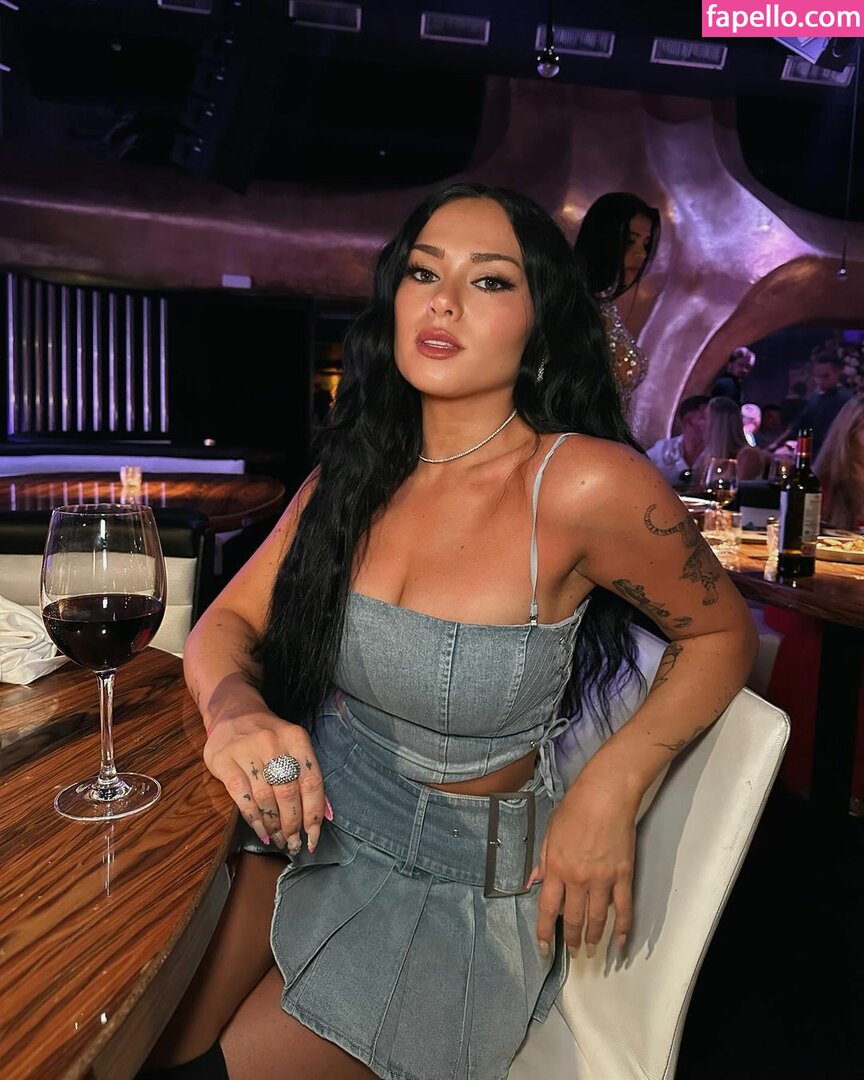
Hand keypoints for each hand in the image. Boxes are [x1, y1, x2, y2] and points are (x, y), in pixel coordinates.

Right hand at [203, 710, 327, 854]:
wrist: (233, 712)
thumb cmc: (269, 736)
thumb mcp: (294, 746)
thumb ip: (309, 776)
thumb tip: (326, 814)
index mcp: (296, 739)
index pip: (311, 782)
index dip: (314, 813)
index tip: (313, 836)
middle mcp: (273, 743)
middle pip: (288, 793)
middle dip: (293, 823)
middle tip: (293, 842)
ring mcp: (247, 751)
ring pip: (266, 798)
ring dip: (274, 825)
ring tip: (279, 839)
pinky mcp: (225, 761)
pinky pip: (242, 798)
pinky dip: (254, 820)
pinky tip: (261, 832)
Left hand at [534, 772, 637, 958]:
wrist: (605, 796)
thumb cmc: (576, 808)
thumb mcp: (550, 832)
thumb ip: (543, 860)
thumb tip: (533, 882)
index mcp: (556, 867)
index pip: (547, 908)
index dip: (544, 932)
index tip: (543, 948)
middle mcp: (577, 878)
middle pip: (572, 918)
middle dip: (571, 939)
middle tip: (572, 952)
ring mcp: (602, 879)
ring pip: (596, 918)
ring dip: (593, 937)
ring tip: (590, 949)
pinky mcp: (622, 875)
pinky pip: (623, 908)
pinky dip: (622, 928)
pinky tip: (619, 943)